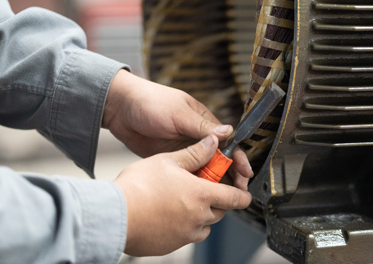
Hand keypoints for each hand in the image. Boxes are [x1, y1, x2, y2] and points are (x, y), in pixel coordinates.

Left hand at [102, 70, 252, 188]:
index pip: (228, 144)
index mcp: (203, 124)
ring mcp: (183, 151)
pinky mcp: (170, 161)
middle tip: (237, 194)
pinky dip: (194, 186)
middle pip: (220, 161)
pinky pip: (186, 175)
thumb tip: (229, 132)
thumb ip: (202, 127)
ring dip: (213, 184)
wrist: (119, 108)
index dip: (238, 159)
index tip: (244, 174)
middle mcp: (196, 139)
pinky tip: (198, 197)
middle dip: (230, 176)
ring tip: (219, 201)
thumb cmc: (150, 102)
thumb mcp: (178, 114)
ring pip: (204, 171)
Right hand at [114, 134, 251, 255]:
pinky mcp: (171, 246)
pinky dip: (184, 227)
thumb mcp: (168, 161)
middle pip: (219, 211)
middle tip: (200, 188)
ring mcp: (185, 234)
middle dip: (216, 201)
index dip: (242, 195)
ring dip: (200, 215)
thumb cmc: (139, 186)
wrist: (114, 215)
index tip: (244, 194)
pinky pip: (186, 236)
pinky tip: (167, 215)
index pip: (235, 198)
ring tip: (181, 201)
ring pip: (204, 226)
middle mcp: (198, 218)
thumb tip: (212, 142)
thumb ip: (195, 153)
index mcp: (202, 195)